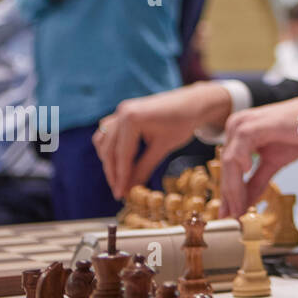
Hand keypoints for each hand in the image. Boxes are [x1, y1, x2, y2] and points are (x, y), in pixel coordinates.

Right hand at [94, 83, 232, 199]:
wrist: (194, 103)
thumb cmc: (183, 122)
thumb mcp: (163, 147)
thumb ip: (144, 168)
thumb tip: (130, 189)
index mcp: (132, 118)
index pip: (122, 154)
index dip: (121, 177)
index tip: (120, 195)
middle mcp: (122, 112)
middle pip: (109, 149)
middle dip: (113, 172)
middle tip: (119, 191)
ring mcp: (121, 110)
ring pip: (103, 140)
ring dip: (108, 160)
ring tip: (118, 178)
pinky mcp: (124, 112)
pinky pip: (108, 131)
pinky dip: (109, 146)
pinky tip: (118, 160)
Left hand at [218, 96, 297, 217]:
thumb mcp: (273, 162)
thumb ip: (257, 181)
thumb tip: (246, 204)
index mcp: (239, 134)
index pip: (229, 167)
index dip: (229, 193)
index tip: (230, 214)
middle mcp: (235, 127)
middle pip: (226, 167)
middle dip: (228, 195)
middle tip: (231, 218)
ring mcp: (242, 125)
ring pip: (229, 162)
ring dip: (233, 189)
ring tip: (239, 209)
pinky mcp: (251, 126)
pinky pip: (238, 153)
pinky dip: (239, 170)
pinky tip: (246, 179)